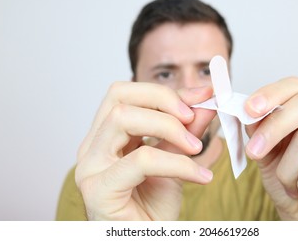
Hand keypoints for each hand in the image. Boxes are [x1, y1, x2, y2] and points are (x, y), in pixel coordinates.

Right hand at [75, 82, 215, 219]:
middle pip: (118, 97)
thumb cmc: (152, 207)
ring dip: (168, 127)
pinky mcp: (98, 189)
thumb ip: (187, 132)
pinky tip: (200, 176)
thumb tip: (206, 103)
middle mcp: (92, 146)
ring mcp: (91, 166)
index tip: (202, 95)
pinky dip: (177, 163)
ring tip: (195, 147)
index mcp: (106, 136)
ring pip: (123, 119)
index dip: (165, 91)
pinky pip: (141, 160)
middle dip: (163, 99)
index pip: (125, 94)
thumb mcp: (176, 161)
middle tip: (194, 116)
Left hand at [244, 77, 297, 219]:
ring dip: (288, 169)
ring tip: (292, 183)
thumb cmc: (289, 182)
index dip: (271, 94)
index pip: (295, 85)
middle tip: (254, 152)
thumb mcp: (265, 152)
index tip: (249, 109)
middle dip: (274, 128)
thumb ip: (257, 129)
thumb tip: (246, 110)